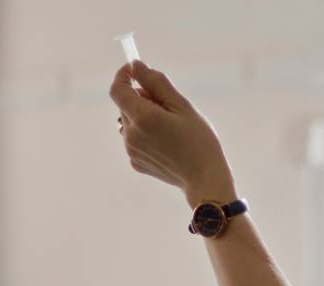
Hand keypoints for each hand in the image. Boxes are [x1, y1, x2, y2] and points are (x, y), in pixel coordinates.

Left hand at [110, 60, 237, 207]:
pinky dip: (145, 134)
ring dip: (142, 117)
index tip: (135, 70)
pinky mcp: (136, 162)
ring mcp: (131, 150)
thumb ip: (156, 83)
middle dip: (140, 98)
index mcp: (143, 117)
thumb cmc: (200, 141)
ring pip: (129, 122)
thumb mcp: (182, 106)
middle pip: (125, 105)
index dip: (123, 75)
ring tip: (169, 127)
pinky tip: (166, 143)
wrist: (205, 180)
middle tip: (167, 104)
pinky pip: (134, 139)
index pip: (118, 89)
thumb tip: (136, 66)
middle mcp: (131, 134)